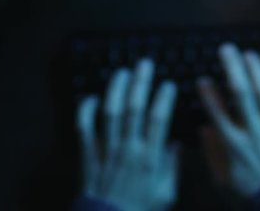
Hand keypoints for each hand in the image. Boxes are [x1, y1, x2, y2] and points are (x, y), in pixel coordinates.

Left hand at [76, 59, 178, 210]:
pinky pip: (84, 129)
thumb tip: (176, 143)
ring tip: (122, 72)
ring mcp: (105, 150)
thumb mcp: (166, 193)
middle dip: (140, 84)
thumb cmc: (141, 210)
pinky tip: (91, 97)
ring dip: (115, 89)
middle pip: (133, 109)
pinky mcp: (87, 155)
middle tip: (145, 64)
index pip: (158, 120)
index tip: (168, 84)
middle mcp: (127, 148)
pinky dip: (85, 111)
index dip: (163, 99)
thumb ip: (172, 167)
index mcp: (149, 158)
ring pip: (109, 113)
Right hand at [198, 43, 259, 196]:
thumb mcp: (222, 179)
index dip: (208, 93)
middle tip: (227, 50)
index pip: (216, 111)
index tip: (203, 80)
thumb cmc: (251, 193)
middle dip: (232, 67)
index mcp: (233, 142)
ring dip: (257, 70)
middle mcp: (253, 130)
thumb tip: (204, 129)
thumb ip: (212, 152)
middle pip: (241, 92)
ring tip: (249, 55)